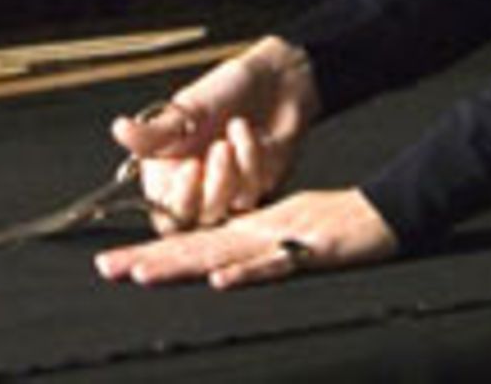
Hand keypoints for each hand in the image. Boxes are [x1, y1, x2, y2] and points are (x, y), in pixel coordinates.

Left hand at [94, 188, 396, 289]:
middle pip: (196, 248)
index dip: (153, 254)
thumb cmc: (338, 224)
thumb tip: (220, 267)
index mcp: (249, 232)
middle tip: (106, 268)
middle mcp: (257, 233)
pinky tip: (220, 282)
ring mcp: (282, 240)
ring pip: (224, 253)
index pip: (192, 245)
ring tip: (143, 274)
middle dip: (149, 259)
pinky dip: (248, 273)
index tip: (116, 265)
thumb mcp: (285, 236)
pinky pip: (275, 265)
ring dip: (182, 265)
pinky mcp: (311, 249)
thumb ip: (252, 250)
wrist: (383, 210)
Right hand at [112, 35, 318, 230]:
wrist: (268, 82)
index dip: (177, 201)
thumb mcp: (184, 111)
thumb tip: (119, 129)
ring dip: (231, 170)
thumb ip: (153, 132)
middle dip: (210, 187)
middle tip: (218, 148)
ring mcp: (227, 195)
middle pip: (195, 222)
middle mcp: (196, 192)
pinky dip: (250, 156)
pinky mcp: (257, 192)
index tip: (190, 167)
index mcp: (167, 178)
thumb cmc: (221, 93)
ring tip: (230, 131)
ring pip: (227, 209)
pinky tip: (244, 129)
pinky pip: (253, 191)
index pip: (164, 216)